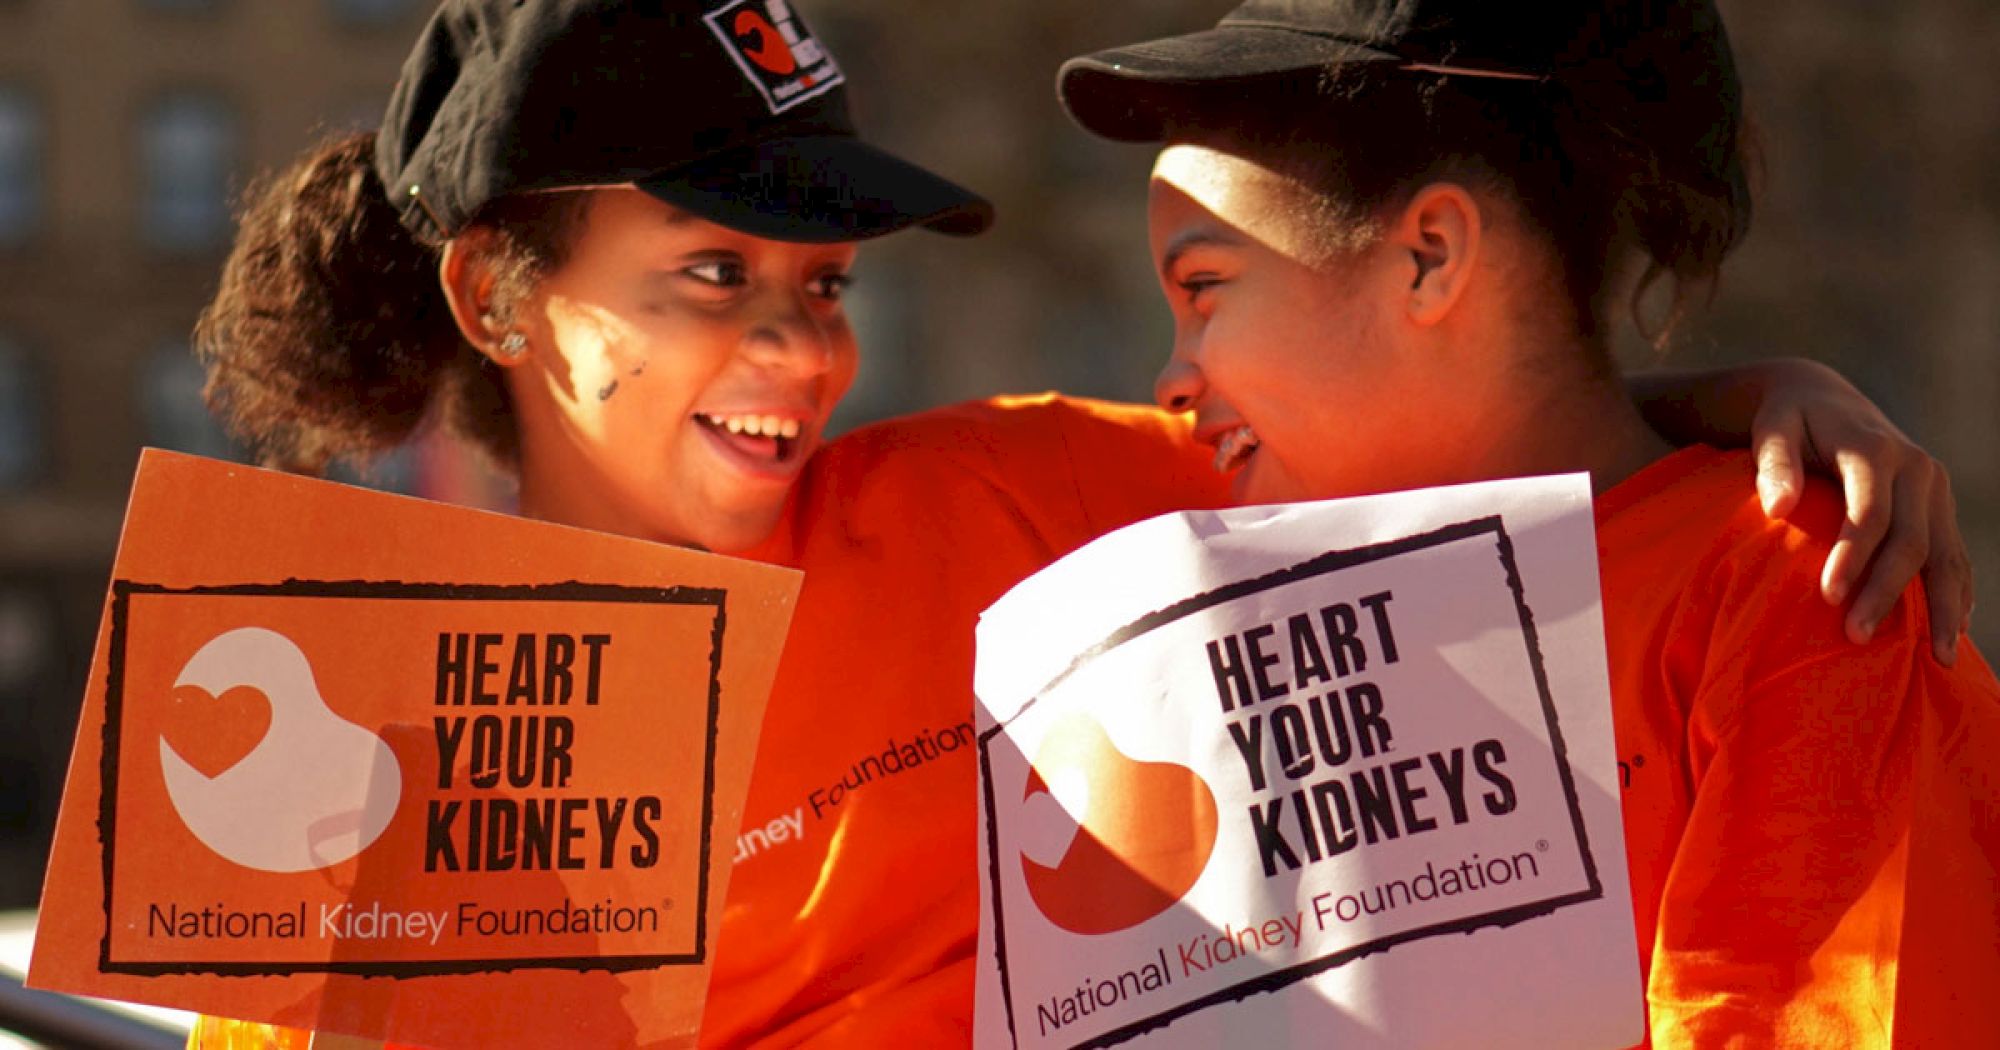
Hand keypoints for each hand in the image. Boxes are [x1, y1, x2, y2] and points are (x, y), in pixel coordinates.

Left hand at [1749, 361, 1972, 663]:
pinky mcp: (1939, 505)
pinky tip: (1954, 630)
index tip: (1828, 596)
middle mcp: (1916, 468)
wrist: (1822, 398)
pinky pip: (1955, 554)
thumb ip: (1774, 464)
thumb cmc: (1788, 421)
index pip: (1869, 512)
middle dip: (1888, 591)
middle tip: (1858, 636)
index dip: (1852, 556)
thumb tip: (1778, 507)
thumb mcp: (1772, 429)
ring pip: (1947, 553)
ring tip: (1938, 659)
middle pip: (1913, 539)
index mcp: (1874, 449)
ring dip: (1943, 607)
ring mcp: (1934, 488)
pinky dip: (1958, 592)